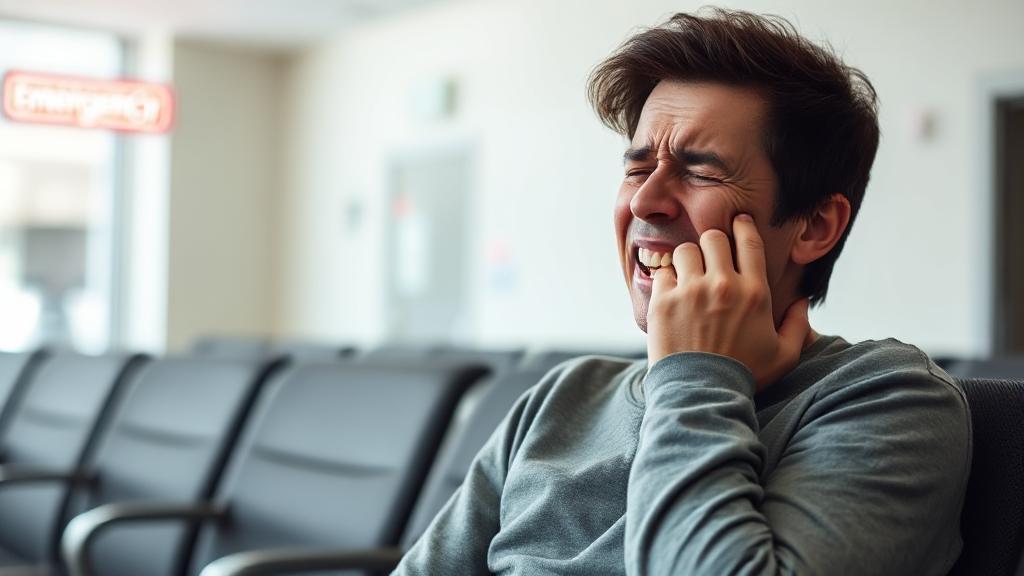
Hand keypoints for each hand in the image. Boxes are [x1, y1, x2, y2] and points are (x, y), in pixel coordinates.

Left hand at [647, 213, 809, 389]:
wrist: (701, 395)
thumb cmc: (744, 376)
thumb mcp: (784, 355)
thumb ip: (798, 325)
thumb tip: (803, 301)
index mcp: (754, 293)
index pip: (749, 241)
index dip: (743, 226)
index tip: (737, 223)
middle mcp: (723, 285)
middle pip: (714, 237)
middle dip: (712, 244)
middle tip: (710, 257)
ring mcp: (690, 291)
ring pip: (686, 250)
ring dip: (688, 260)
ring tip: (689, 277)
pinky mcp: (663, 302)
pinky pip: (663, 272)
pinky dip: (667, 280)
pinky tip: (672, 295)